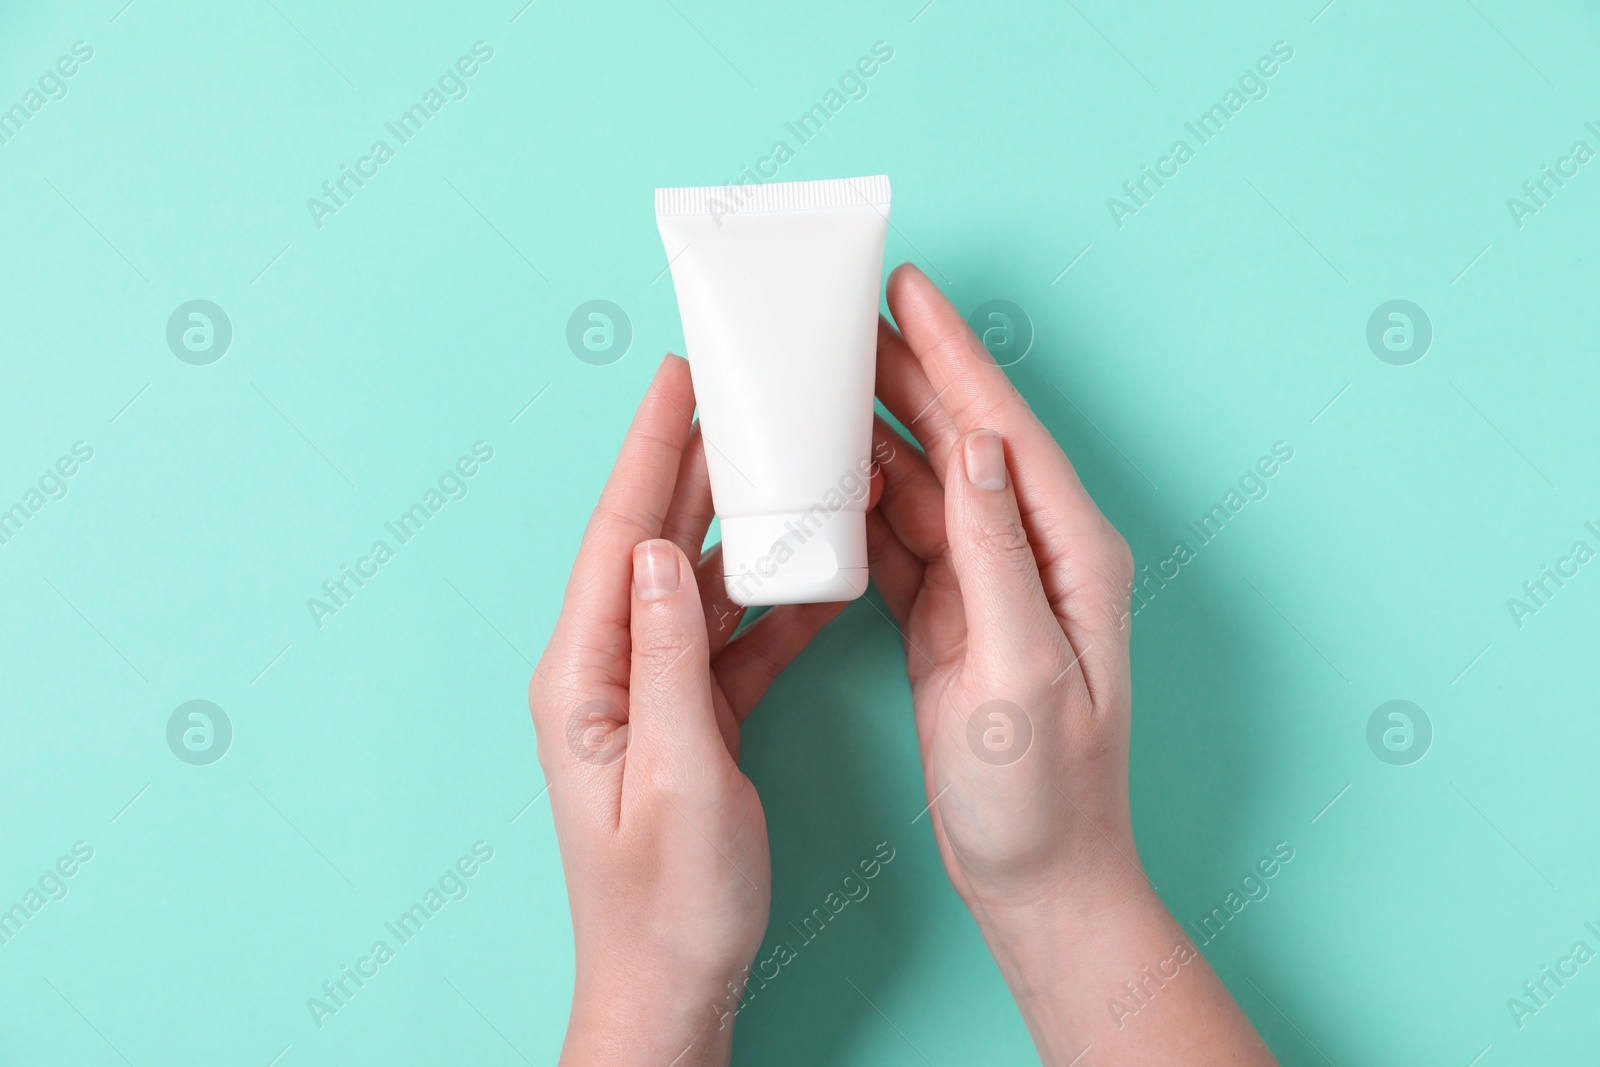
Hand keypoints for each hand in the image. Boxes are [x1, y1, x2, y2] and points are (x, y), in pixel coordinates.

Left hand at [530, 355, 849, 1065]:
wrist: (673, 985)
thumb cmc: (670, 902)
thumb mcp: (679, 777)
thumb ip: (671, 658)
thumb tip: (668, 551)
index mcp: (584, 678)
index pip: (618, 537)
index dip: (647, 452)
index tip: (675, 380)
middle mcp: (606, 671)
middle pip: (655, 542)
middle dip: (697, 466)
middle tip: (741, 397)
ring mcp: (647, 692)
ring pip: (699, 585)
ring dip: (747, 531)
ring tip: (794, 469)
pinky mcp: (687, 716)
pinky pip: (730, 639)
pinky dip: (773, 604)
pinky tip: (816, 575)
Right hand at [870, 265, 1273, 1063]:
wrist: (1038, 878)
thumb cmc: (1042, 792)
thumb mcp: (1019, 670)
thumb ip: (995, 552)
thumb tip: (974, 443)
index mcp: (1069, 554)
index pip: (1004, 429)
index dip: (955, 354)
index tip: (909, 290)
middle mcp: (1034, 555)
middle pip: (964, 439)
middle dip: (908, 374)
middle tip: (846, 318)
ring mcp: (992, 586)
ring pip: (926, 485)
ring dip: (876, 434)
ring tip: (819, 382)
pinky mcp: (953, 620)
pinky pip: (902, 541)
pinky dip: (863, 505)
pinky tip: (824, 476)